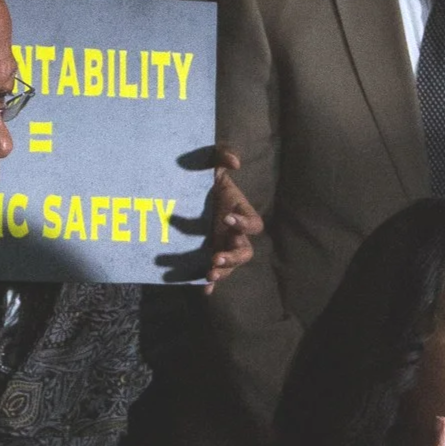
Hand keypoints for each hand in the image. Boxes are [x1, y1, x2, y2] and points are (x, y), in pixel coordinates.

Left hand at [198, 145, 260, 285]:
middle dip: (233, 256)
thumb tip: (235, 163)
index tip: (226, 218)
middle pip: (245, 252)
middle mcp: (236, 233)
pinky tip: (205, 291)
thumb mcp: (213, 159)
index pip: (253, 224)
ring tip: (209, 273)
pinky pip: (216, 272)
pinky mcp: (211, 252)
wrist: (191, 186)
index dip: (243, 224)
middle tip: (216, 257)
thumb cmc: (207, 172)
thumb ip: (224, 154)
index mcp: (241, 213)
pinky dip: (213, 283)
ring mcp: (224, 245)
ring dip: (223, 272)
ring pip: (232, 265)